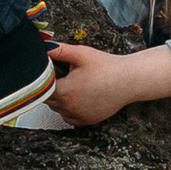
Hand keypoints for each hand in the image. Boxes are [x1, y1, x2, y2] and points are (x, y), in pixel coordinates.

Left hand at [42, 36, 170, 123]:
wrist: (128, 80)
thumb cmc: (106, 66)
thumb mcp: (81, 53)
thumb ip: (58, 50)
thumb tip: (42, 47)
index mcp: (64, 91)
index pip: (42, 88)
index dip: (46, 79)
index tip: (56, 71)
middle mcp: (69, 108)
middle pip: (49, 99)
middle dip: (53, 88)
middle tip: (67, 76)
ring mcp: (78, 116)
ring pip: (58, 109)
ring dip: (61, 99)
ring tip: (76, 85)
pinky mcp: (86, 122)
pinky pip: (69, 117)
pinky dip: (70, 109)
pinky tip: (80, 97)